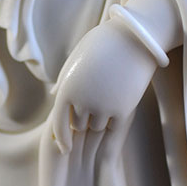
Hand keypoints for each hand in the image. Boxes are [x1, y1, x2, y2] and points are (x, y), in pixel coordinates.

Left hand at [51, 20, 157, 153]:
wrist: (133, 38)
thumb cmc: (102, 45)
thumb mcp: (77, 60)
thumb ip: (65, 81)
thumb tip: (54, 97)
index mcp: (67, 88)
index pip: (59, 123)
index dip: (62, 138)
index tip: (66, 148)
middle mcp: (82, 101)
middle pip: (79, 125)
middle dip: (83, 120)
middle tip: (93, 106)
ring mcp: (103, 106)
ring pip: (97, 127)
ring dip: (99, 119)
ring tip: (107, 100)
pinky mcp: (123, 109)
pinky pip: (114, 126)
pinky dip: (114, 120)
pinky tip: (118, 107)